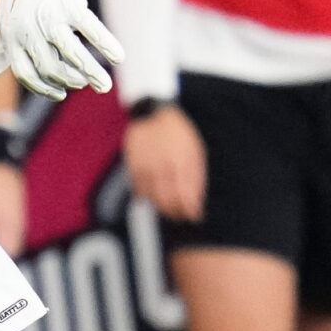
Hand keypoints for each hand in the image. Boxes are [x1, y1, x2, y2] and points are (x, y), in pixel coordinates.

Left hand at [0, 0, 121, 99]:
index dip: (43, 88)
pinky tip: (118, 57)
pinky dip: (107, 45)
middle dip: (68, 81)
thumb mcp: (3, 21)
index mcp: (12, 37)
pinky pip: (92, 31)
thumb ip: (1, 50)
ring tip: (103, 85)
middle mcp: (29, 31)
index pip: (26, 74)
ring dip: (91, 74)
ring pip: (73, 56)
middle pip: (51, 68)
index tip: (58, 93)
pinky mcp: (71, 4)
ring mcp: (51, 18)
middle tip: (81, 84)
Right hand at [124, 104, 205, 222]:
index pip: (186, 198)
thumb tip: (197, 205)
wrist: (153, 113)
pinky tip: (154, 194)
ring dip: (162, 207)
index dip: (191, 212)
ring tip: (168, 207)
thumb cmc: (179, 134)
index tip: (194, 216)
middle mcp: (164, 167)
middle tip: (181, 216)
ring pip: (153, 199)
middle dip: (176, 213)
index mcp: (183, 163)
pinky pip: (139, 190)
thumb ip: (196, 179)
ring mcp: (147, 167)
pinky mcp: (133, 167)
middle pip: (168, 202)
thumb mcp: (195, 153)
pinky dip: (147, 197)